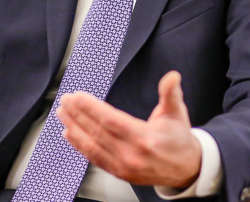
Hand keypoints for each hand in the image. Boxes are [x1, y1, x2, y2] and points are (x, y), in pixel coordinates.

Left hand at [57, 70, 201, 188]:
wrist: (187, 168)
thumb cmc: (179, 138)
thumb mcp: (177, 112)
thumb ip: (171, 93)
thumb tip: (172, 77)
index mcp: (145, 137)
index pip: (111, 120)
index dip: (91, 108)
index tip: (78, 96)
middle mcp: (132, 155)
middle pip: (97, 132)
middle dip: (78, 114)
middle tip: (65, 100)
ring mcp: (124, 166)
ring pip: (92, 146)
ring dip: (74, 128)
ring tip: (63, 114)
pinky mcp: (120, 173)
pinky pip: (95, 158)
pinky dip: (80, 146)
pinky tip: (69, 134)